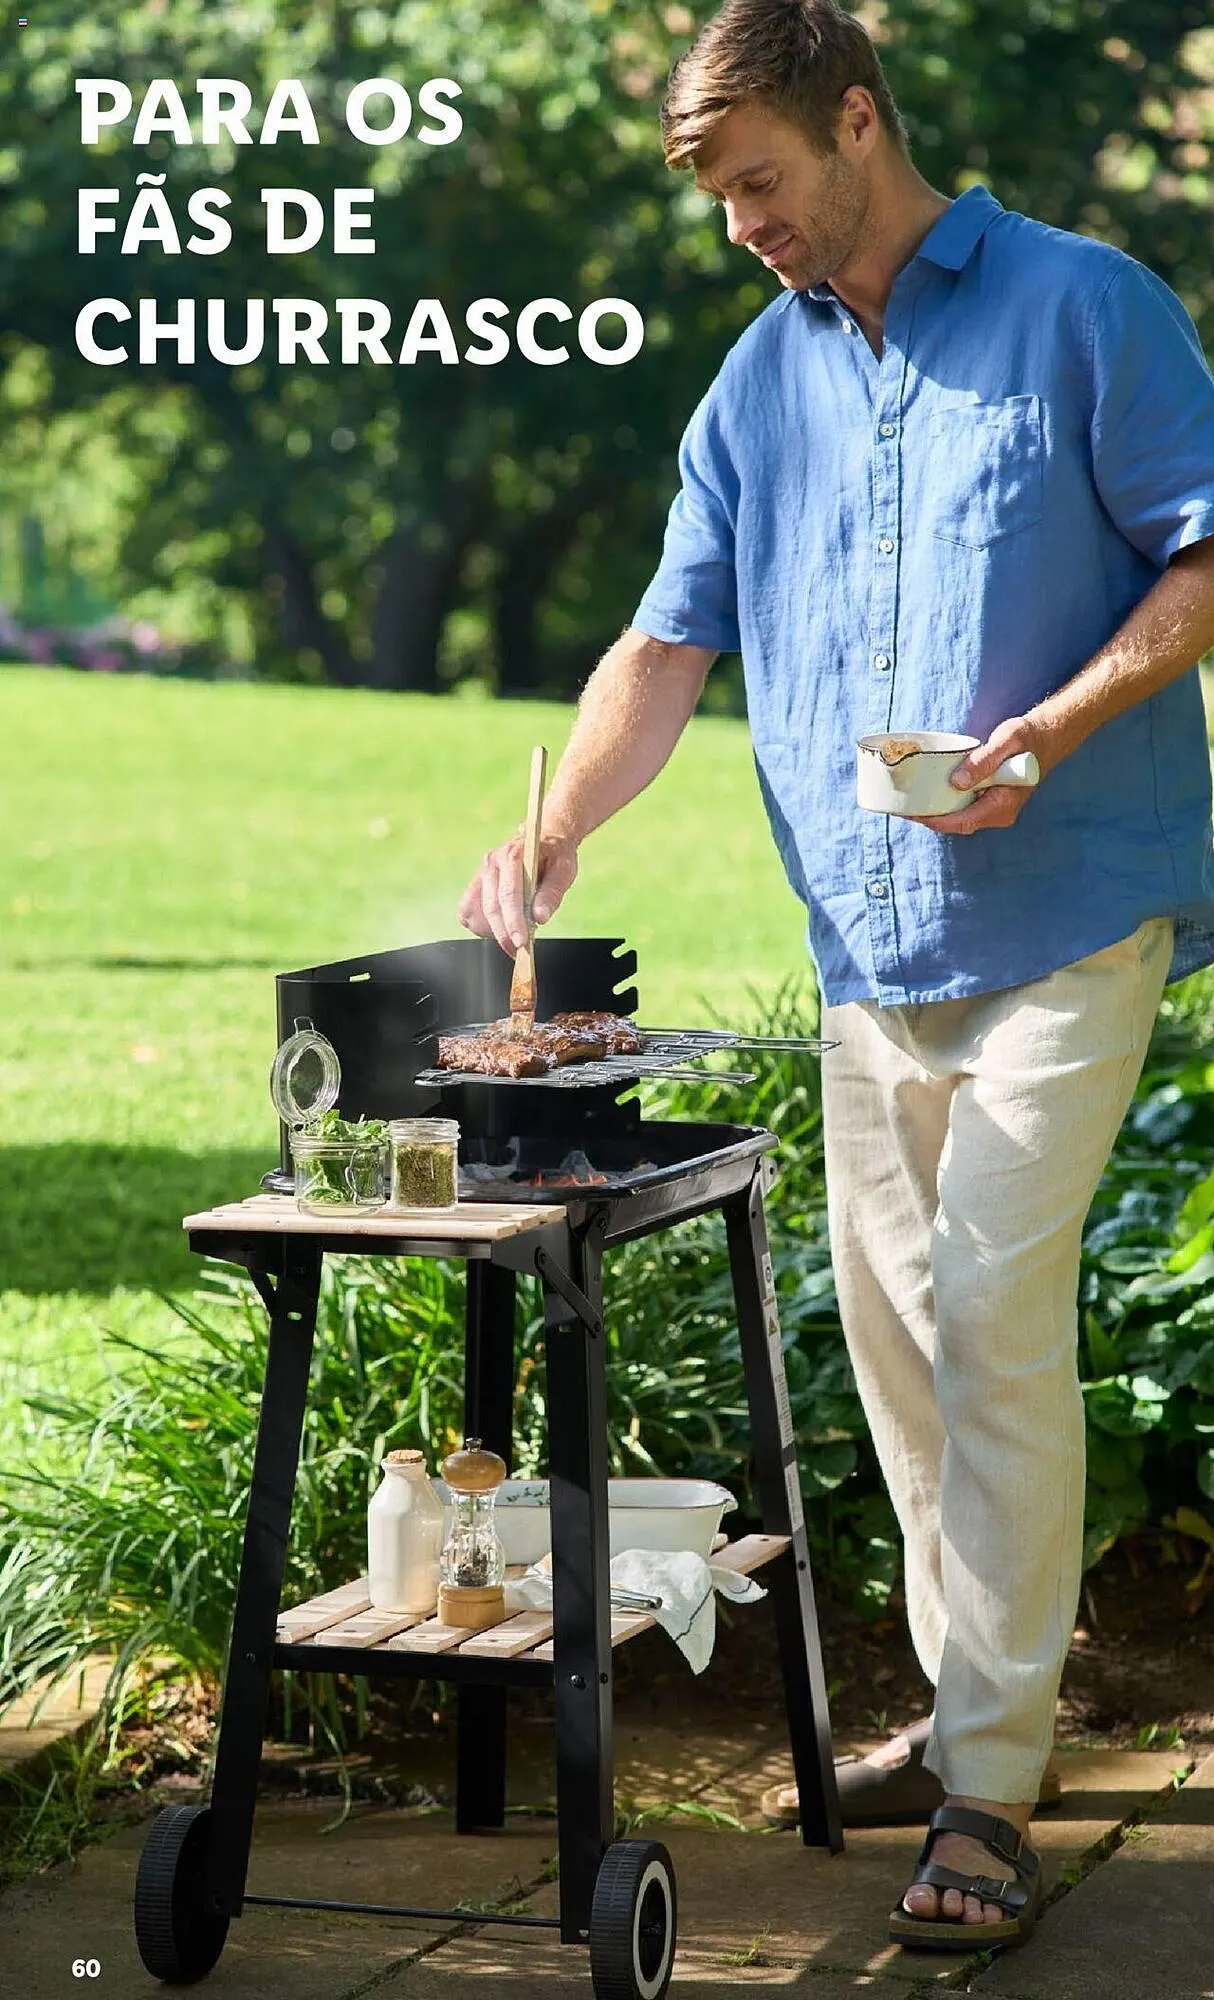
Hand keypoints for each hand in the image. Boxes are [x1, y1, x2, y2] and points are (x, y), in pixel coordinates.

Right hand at [457, 829, 579, 954]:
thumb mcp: (563, 871)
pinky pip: (468, 911)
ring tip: (513, 934)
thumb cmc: (555, 857)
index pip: (509, 894)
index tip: (521, 943)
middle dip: (504, 934)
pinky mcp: (476, 883)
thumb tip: (539, 918)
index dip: (513, 921)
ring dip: (492, 930)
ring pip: (475, 911)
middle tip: (518, 952)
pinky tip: (500, 927)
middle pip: (491, 906)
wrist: (545, 841)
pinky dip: (481, 925)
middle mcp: (492, 862)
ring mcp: (481, 872)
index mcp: (513, 855)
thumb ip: (552, 894)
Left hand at [910, 714, 1047, 835]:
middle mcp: (998, 814)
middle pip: (955, 824)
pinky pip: (961, 808)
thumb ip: (984, 761)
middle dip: (927, 817)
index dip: (935, 821)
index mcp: (1003, 806)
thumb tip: (957, 781)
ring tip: (905, 802)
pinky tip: (924, 794)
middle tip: (899, 807)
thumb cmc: (1027, 737)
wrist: (1045, 738)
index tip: (912, 814)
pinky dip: (942, 803)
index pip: (962, 822)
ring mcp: (992, 810)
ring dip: (933, 811)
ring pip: (956, 817)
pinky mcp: (987, 802)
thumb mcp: (1007, 741)